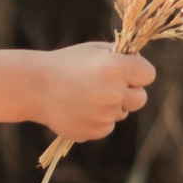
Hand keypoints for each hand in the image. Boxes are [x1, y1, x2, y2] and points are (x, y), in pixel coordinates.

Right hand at [28, 43, 154, 142]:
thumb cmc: (66, 64)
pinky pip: (107, 126)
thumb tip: (140, 66)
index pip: (149, 75)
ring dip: (111, 106)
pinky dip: (97, 120)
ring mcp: (105, 115)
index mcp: (116, 68)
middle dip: (129, 93)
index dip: (138, 73)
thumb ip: (120, 57)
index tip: (127, 71)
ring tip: (86, 96)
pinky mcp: (95, 131)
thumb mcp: (94, 50)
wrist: (34, 87)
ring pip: (122, 113)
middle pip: (141, 99)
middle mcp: (114, 93)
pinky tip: (79, 108)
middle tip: (108, 86)